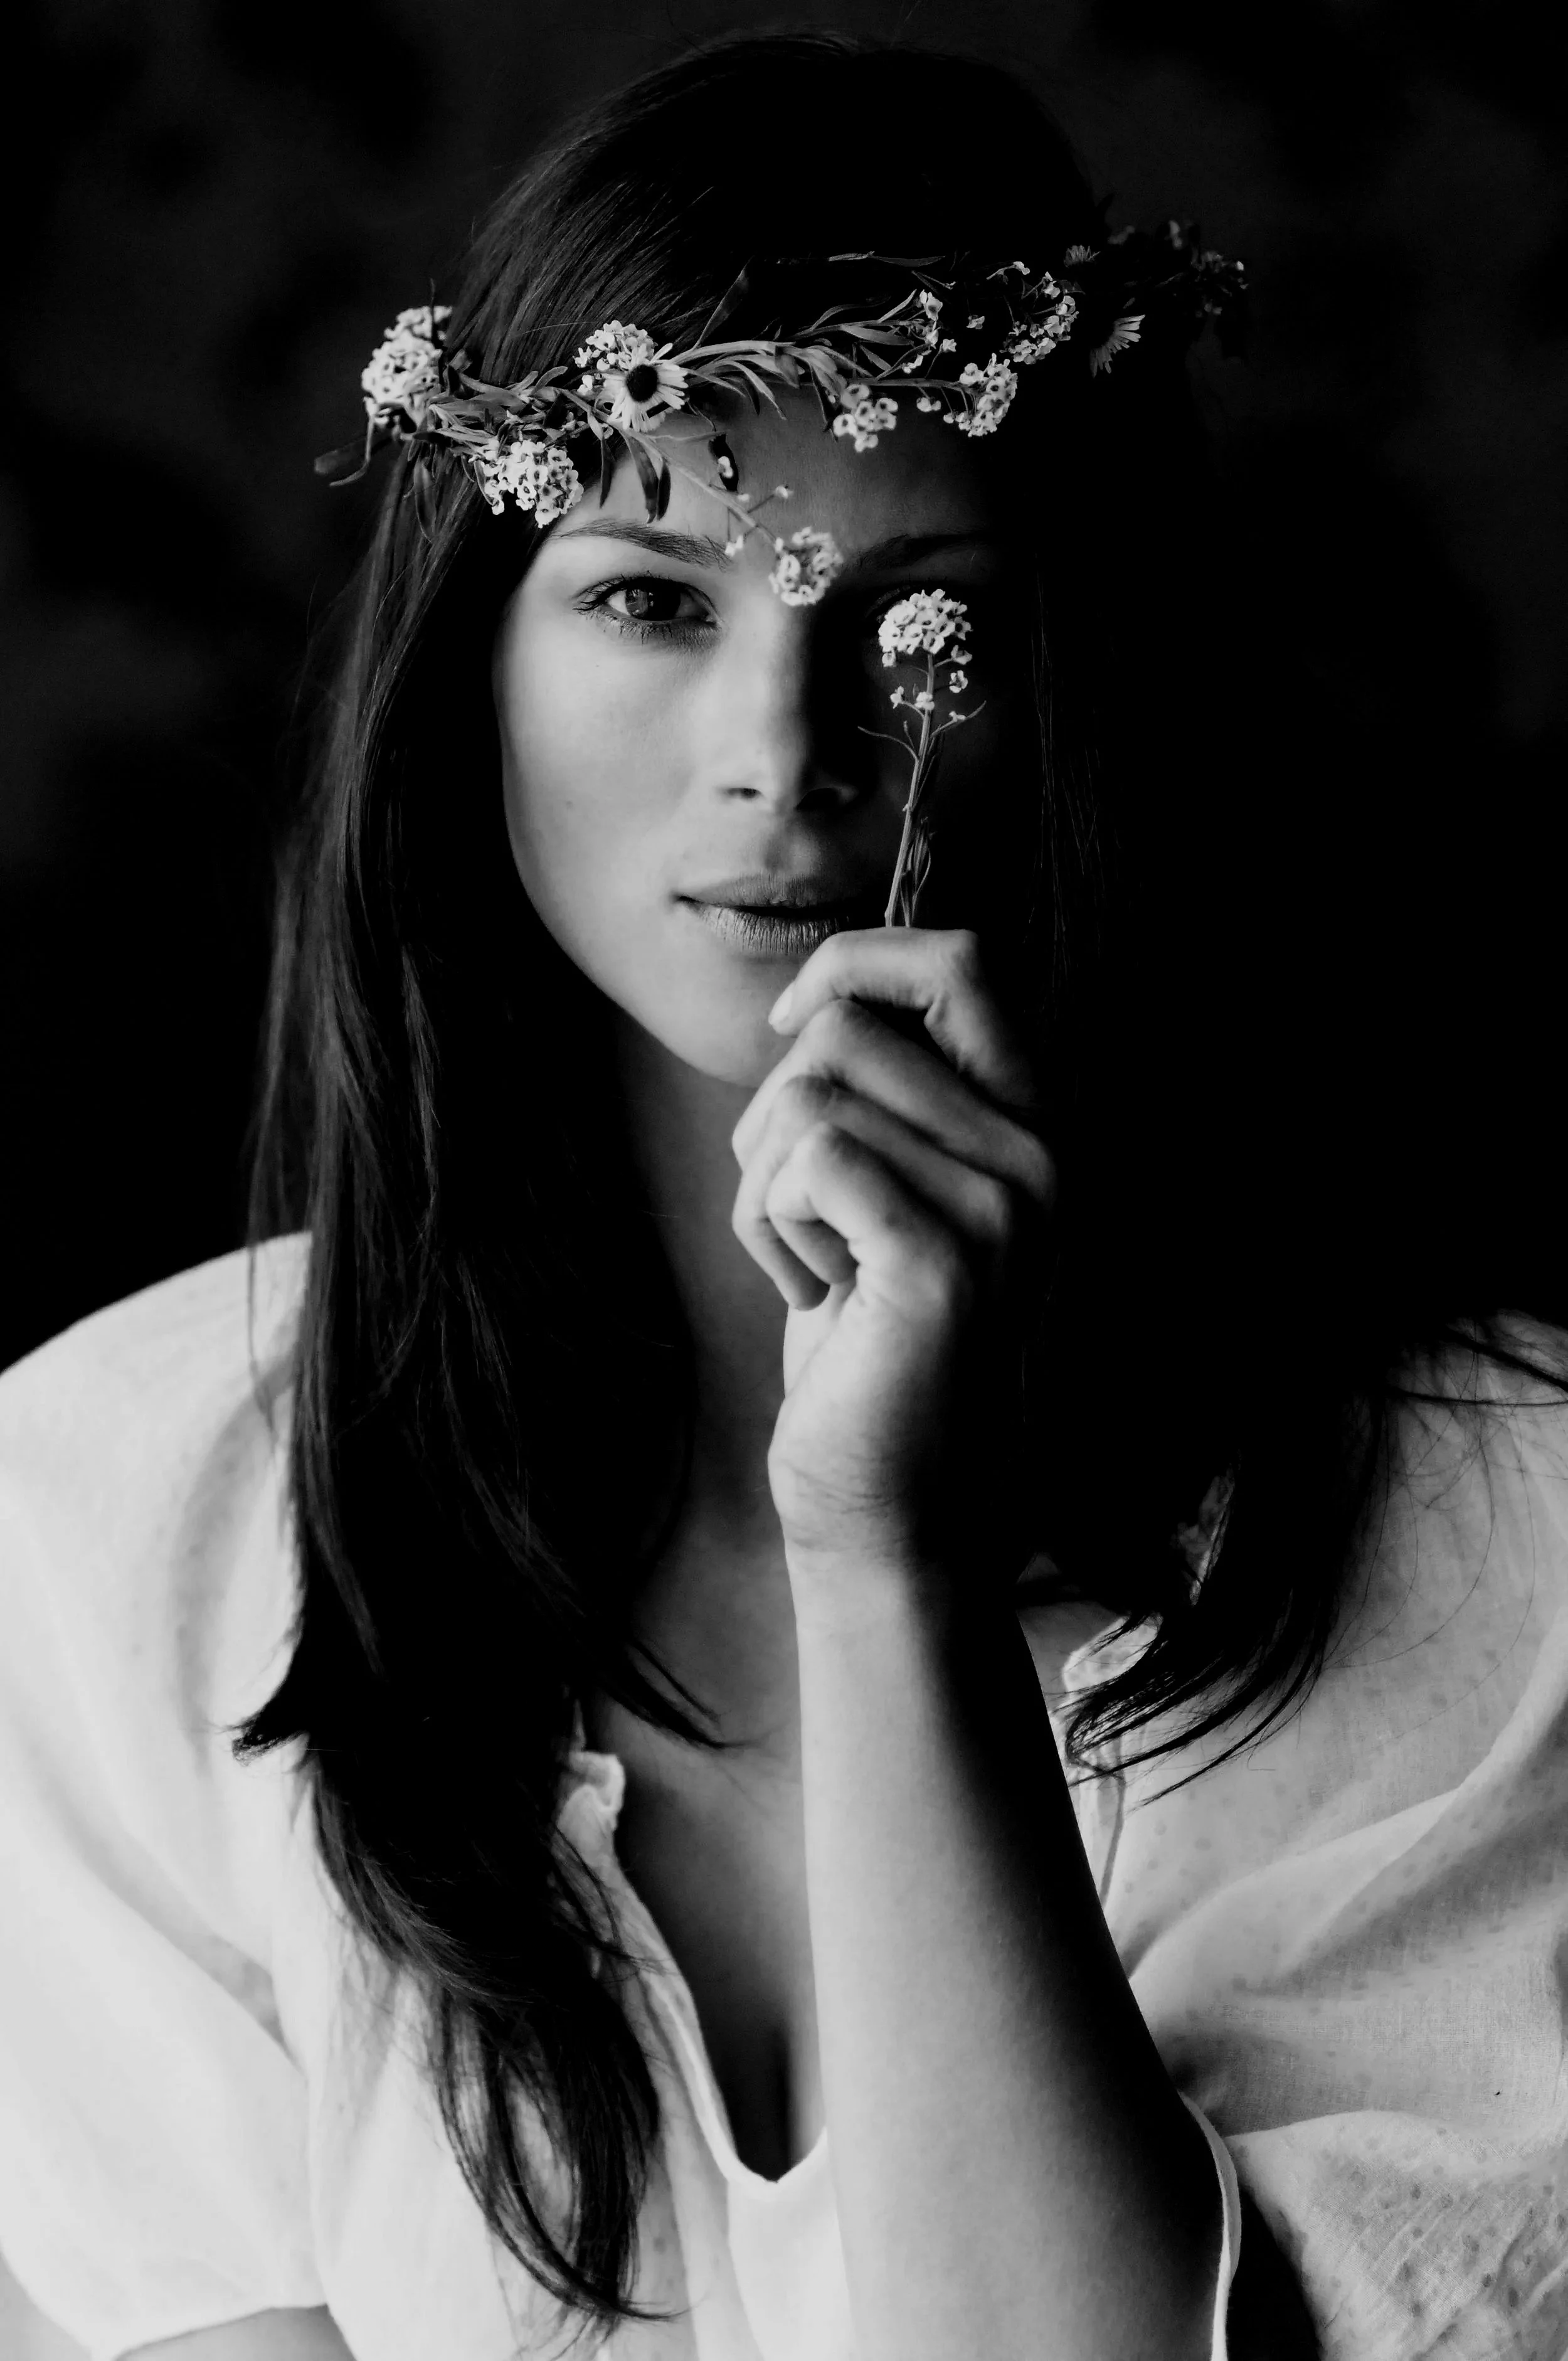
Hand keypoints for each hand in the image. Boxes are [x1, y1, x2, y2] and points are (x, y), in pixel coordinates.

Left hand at [730, 928, 1052, 1611]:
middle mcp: (1040, 1152)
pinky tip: (816, 1297)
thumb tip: (817, 992)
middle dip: (774, 1112)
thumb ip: (887, 1090)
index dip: (854, 964)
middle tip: (806, 1214)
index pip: (963, 957)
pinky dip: (767, 1231)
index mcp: (1033, 1119)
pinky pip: (804, 1165)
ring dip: (764, 1186)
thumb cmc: (870, 1336)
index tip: (791, 1030)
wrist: (895, 1499)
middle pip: (846, 1028)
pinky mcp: (943, 1260)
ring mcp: (1003, 1207)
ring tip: (817, 1265)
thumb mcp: (889, 1187)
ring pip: (808, 1098)